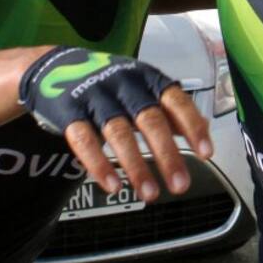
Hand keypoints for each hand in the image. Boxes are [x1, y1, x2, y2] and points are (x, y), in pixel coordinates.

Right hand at [19, 47, 212, 202]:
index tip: (207, 154)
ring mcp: (95, 95)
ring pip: (119, 132)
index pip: (176, 101)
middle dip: (167, 154)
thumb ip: (170, 109)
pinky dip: (99, 164)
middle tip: (180, 185)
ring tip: (150, 194)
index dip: (192, 127)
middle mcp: (124, 84)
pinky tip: (112, 186)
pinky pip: (84, 139)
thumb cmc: (109, 84)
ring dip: (136, 166)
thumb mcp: (142, 89)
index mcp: (147, 78)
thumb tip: (205, 128)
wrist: (54, 68)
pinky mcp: (68, 110)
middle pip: (150, 119)